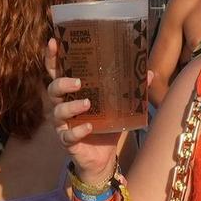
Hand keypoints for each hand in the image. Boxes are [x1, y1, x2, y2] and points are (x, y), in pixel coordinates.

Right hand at [44, 37, 123, 180]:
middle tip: (78, 81)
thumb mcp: (119, 105)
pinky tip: (88, 127)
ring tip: (87, 103)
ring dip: (71, 106)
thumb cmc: (106, 125)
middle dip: (62, 83)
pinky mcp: (67, 141)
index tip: (53, 42)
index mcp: (73, 91)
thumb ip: (130, 89)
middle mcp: (63, 105)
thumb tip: (148, 72)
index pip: (57, 71)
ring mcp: (63, 124)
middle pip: (53, 89)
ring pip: (58, 112)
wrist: (103, 158)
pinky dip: (77, 131)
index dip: (52, 57)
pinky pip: (68, 135)